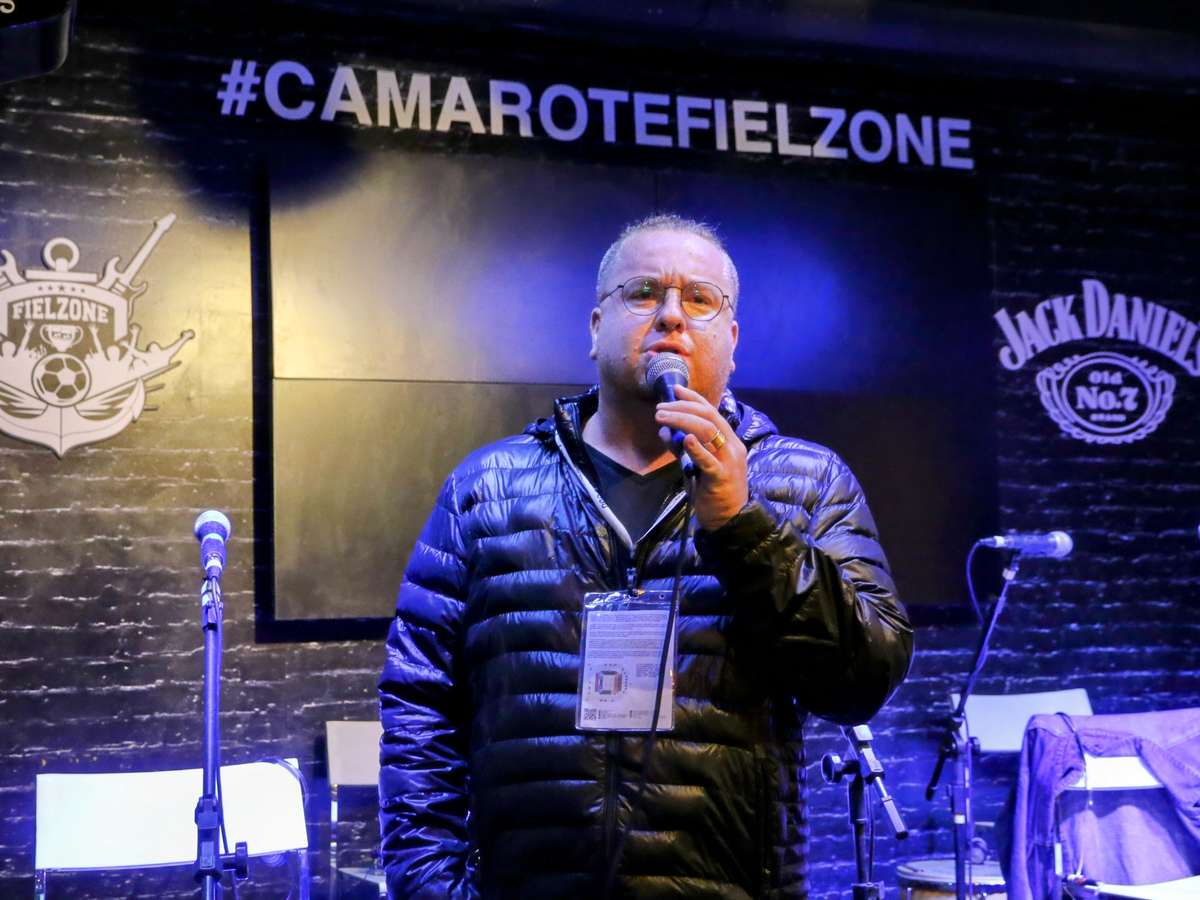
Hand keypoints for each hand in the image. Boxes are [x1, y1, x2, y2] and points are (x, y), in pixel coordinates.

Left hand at [655, 385, 747, 530]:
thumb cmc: (713, 492)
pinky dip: (697, 448)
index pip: (712, 411)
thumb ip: (682, 449)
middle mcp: (731, 446)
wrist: (729, 520)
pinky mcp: (721, 478)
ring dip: (682, 421)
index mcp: (729, 441)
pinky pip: (709, 460)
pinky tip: (685, 439)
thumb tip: (664, 430)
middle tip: (660, 408)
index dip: (693, 399)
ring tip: (662, 418)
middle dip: (682, 408)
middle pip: (708, 417)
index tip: (675, 390)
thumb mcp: (695, 466)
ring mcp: (728, 461)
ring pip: (707, 431)